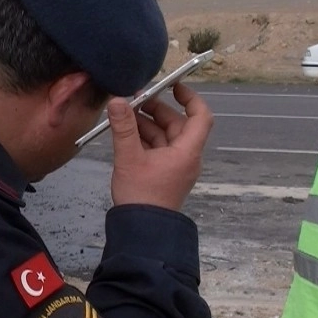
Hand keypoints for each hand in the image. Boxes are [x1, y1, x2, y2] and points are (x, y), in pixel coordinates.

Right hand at [108, 83, 212, 210]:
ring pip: (165, 136)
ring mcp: (176, 167)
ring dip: (147, 124)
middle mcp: (186, 157)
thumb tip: (117, 100)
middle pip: (178, 124)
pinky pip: (158, 149)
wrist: (142, 231)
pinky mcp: (165, 174)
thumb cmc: (141, 195)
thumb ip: (124, 127)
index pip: (200, 116)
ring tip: (125, 115)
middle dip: (158, 109)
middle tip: (136, 99)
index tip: (173, 85)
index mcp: (187, 151)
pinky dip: (145, 138)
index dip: (190, 97)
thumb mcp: (129, 158)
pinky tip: (126, 133)